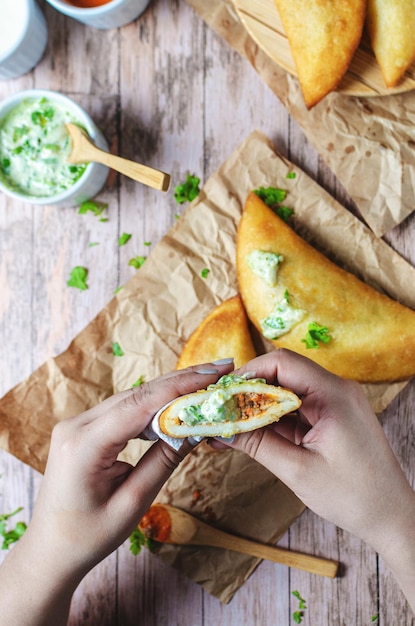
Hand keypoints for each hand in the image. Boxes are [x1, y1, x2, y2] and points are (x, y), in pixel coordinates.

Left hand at [0, 359, 233, 625]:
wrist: (50, 551)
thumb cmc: (88, 536)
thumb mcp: (132, 503)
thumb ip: (163, 461)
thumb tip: (196, 430)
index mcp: (84, 444)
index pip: (139, 404)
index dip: (179, 386)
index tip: (213, 374)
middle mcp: (76, 425)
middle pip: (137, 395)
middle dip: (180, 381)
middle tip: (219, 369)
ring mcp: (77, 424)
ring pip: (131, 399)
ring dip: (168, 391)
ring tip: (205, 383)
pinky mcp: (83, 429)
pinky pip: (123, 410)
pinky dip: (152, 406)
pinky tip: (176, 403)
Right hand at [211, 350, 414, 556]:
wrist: (390, 517)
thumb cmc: (352, 496)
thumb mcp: (298, 470)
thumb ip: (257, 444)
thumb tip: (221, 428)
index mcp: (334, 394)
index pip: (282, 363)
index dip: (248, 373)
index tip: (222, 392)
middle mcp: (337, 390)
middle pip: (283, 374)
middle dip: (249, 391)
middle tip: (220, 410)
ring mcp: (336, 403)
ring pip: (287, 392)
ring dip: (259, 407)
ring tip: (230, 425)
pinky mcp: (332, 417)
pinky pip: (297, 409)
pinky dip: (274, 419)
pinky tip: (251, 433)